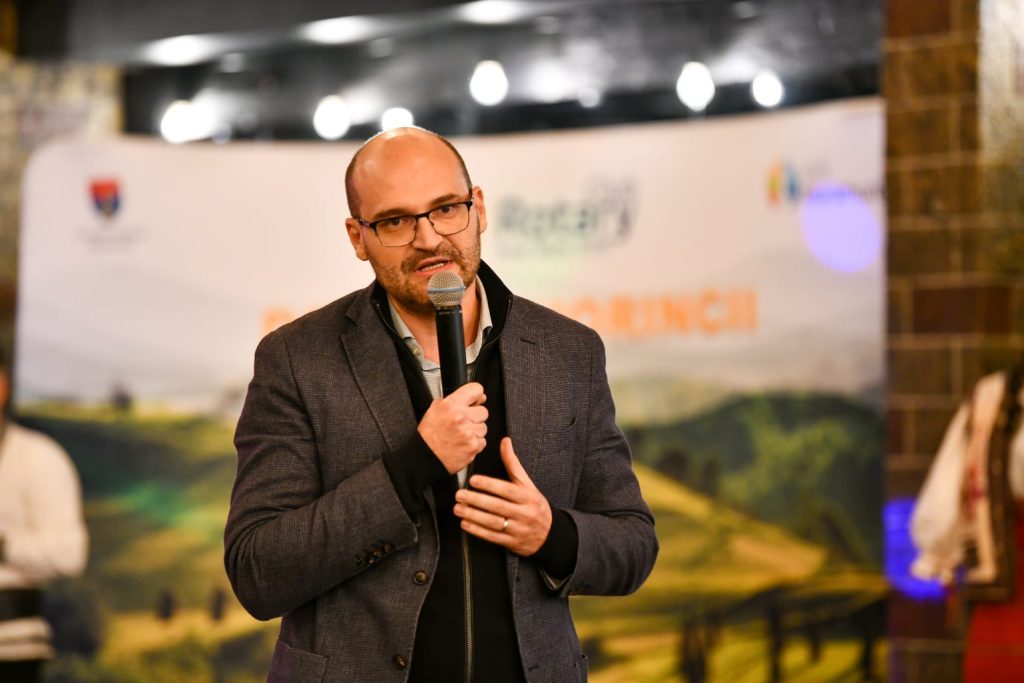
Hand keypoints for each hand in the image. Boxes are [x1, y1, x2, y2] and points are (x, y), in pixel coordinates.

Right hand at [418, 382, 487, 473]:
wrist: (426, 456)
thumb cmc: (429, 435)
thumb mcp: (435, 409)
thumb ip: (454, 400)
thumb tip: (476, 397)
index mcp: (450, 405)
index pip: (476, 389)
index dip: (476, 395)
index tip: (476, 399)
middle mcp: (460, 417)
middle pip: (483, 411)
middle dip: (475, 417)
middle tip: (463, 423)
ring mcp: (468, 432)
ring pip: (483, 427)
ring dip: (475, 431)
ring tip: (461, 435)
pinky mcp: (473, 446)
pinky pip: (482, 441)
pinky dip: (474, 443)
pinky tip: (463, 443)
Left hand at [454, 437, 551, 555]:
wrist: (550, 534)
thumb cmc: (534, 504)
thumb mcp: (527, 484)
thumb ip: (513, 464)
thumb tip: (505, 441)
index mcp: (528, 497)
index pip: (507, 490)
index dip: (489, 485)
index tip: (473, 480)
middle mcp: (524, 513)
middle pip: (498, 506)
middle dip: (477, 500)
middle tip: (460, 494)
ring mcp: (518, 530)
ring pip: (493, 523)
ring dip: (473, 516)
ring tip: (458, 508)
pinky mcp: (512, 543)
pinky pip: (493, 537)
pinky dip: (477, 531)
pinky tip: (465, 524)